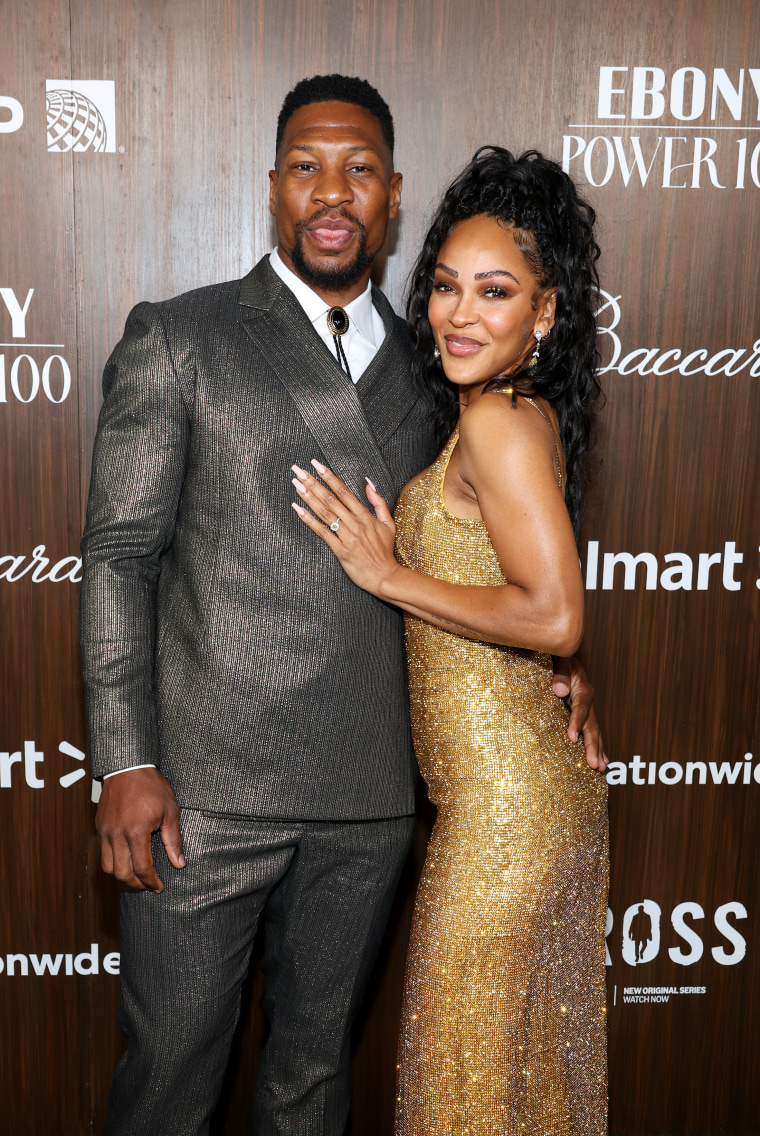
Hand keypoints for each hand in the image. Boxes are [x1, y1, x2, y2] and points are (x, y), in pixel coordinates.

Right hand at [95, 767, 184, 890]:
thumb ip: (173, 839)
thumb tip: (179, 863)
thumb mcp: (170, 810)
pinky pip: (102, 853)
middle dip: (137, 884)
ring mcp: (105, 832)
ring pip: (108, 867)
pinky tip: (126, 859)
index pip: (142, 868)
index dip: (151, 882)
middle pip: (122, 874)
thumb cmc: (151, 786)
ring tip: (137, 875)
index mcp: (136, 832)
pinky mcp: (99, 827)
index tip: (159, 886)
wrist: (127, 767)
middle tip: (149, 884)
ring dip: (122, 875)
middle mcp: (117, 835)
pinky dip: (113, 862)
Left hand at [291, 460, 400, 594]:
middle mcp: (355, 523)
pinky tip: (298, 510)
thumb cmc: (385, 551)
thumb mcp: (388, 524)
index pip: (344, 491)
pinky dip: (309, 520)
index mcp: (365, 515)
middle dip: (313, 482)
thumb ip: (379, 502)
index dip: (329, 476)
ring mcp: (347, 537)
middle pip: (330, 498)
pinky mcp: (340, 550)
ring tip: (296, 485)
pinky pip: (322, 532)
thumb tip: (368, 484)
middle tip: (299, 470)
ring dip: (308, 497)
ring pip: (324, 513)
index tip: (316, 465)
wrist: (384, 576)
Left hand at [552, 656, 607, 771]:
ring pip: (595, 732)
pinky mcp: (584, 713)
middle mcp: (589, 701)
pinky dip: (597, 746)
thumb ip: (561, 672)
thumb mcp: (560, 659)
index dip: (576, 723)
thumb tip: (560, 691)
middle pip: (592, 726)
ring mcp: (588, 708)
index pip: (581, 708)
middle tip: (594, 765)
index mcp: (583, 689)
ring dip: (597, 750)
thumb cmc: (561, 657)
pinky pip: (592, 731)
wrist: (566, 656)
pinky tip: (602, 761)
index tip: (571, 738)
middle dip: (593, 746)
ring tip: (600, 768)